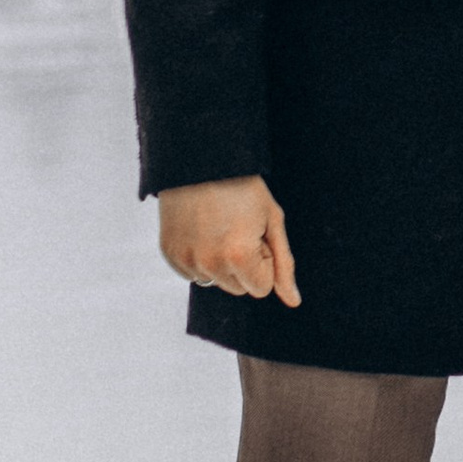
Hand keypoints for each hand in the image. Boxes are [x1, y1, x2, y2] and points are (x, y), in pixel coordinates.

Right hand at [159, 174, 300, 303]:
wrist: (201, 160)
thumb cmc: (242, 186)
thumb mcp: (272, 220)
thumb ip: (283, 264)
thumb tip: (293, 301)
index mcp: (239, 258)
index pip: (262, 288)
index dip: (264, 260)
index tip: (256, 233)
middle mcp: (210, 264)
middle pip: (238, 288)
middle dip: (244, 264)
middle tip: (238, 228)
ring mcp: (186, 260)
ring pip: (215, 281)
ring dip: (221, 262)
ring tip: (219, 226)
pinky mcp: (170, 254)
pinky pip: (192, 273)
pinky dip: (200, 258)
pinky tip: (201, 231)